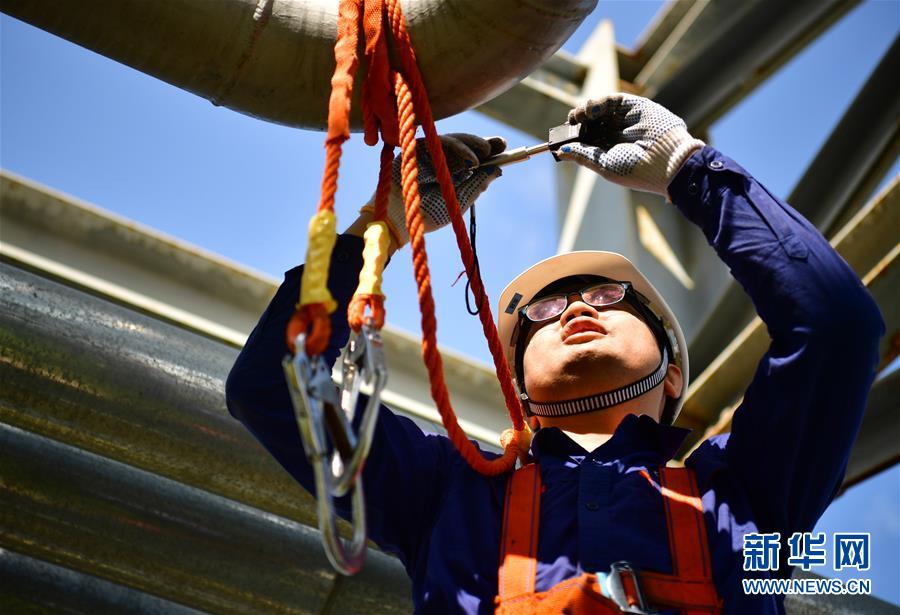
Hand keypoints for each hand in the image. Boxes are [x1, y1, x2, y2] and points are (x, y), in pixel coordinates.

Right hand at [362, 133, 505, 246]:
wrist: (401, 219)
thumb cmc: (427, 214)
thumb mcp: (459, 201)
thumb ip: (476, 185)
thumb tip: (497, 170)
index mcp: (451, 173)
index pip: (471, 157)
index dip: (487, 150)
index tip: (504, 147)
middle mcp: (442, 161)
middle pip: (465, 145)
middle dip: (483, 144)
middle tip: (500, 144)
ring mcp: (429, 154)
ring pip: (454, 141)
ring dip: (472, 146)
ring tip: (484, 156)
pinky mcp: (417, 147)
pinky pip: (440, 141)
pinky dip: (457, 148)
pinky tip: (471, 160)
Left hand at [557, 93, 703, 195]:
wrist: (666, 160)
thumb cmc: (636, 169)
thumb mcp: (604, 165)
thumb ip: (583, 155)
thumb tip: (560, 151)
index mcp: (609, 150)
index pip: (586, 139)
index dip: (572, 136)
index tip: (559, 137)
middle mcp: (616, 134)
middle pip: (590, 122)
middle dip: (577, 122)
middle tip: (569, 123)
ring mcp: (624, 119)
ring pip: (598, 110)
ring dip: (584, 111)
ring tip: (578, 116)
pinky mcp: (633, 105)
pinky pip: (611, 100)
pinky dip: (598, 102)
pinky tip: (591, 110)